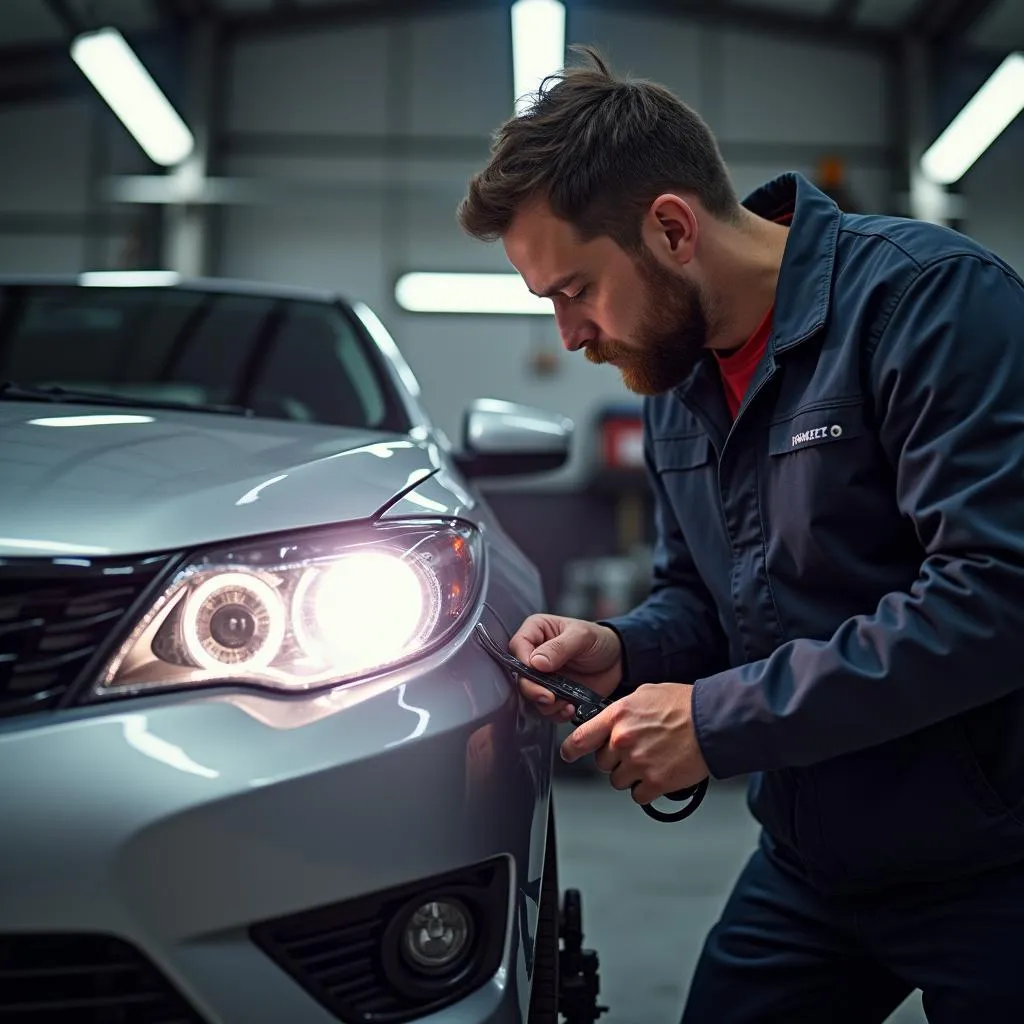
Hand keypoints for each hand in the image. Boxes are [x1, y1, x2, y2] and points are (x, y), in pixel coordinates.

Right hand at [508, 613, 622, 723]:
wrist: (618, 661)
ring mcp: (543, 677)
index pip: (518, 646)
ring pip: (531, 695)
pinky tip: (570, 708)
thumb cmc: (599, 640)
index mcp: (537, 631)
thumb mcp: (582, 637)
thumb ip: (559, 648)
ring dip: (546, 704)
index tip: (537, 672)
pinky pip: (546, 708)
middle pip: (520, 675)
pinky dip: (556, 712)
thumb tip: (536, 662)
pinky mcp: (553, 694)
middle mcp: (535, 654)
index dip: (523, 661)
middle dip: (533, 689)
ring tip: (566, 703)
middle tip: (549, 697)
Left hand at [560, 682, 708, 803]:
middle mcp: (623, 740)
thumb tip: (611, 721)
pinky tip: (659, 773)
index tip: (568, 754)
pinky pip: (638, 795)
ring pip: (619, 781)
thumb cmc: (684, 705)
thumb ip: (623, 710)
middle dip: (615, 759)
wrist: (713, 721)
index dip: (570, 750)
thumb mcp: (645, 694)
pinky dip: (647, 789)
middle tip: (635, 750)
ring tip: (651, 760)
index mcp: (618, 716)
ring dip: (631, 775)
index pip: (580, 738)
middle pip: (602, 763)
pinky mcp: (656, 782)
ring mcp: (638, 763)